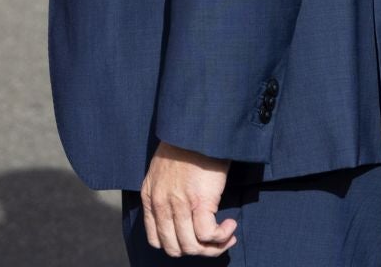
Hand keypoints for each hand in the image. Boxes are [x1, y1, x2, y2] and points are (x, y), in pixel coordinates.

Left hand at [141, 143, 235, 257]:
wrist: (197, 130)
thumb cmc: (185, 146)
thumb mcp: (162, 171)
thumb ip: (164, 193)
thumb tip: (180, 216)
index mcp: (150, 197)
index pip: (156, 240)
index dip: (178, 246)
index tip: (194, 239)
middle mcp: (161, 204)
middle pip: (175, 248)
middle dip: (197, 250)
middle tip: (214, 242)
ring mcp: (179, 205)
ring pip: (193, 246)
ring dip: (213, 247)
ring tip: (227, 235)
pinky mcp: (200, 202)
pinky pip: (208, 235)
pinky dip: (222, 236)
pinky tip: (230, 226)